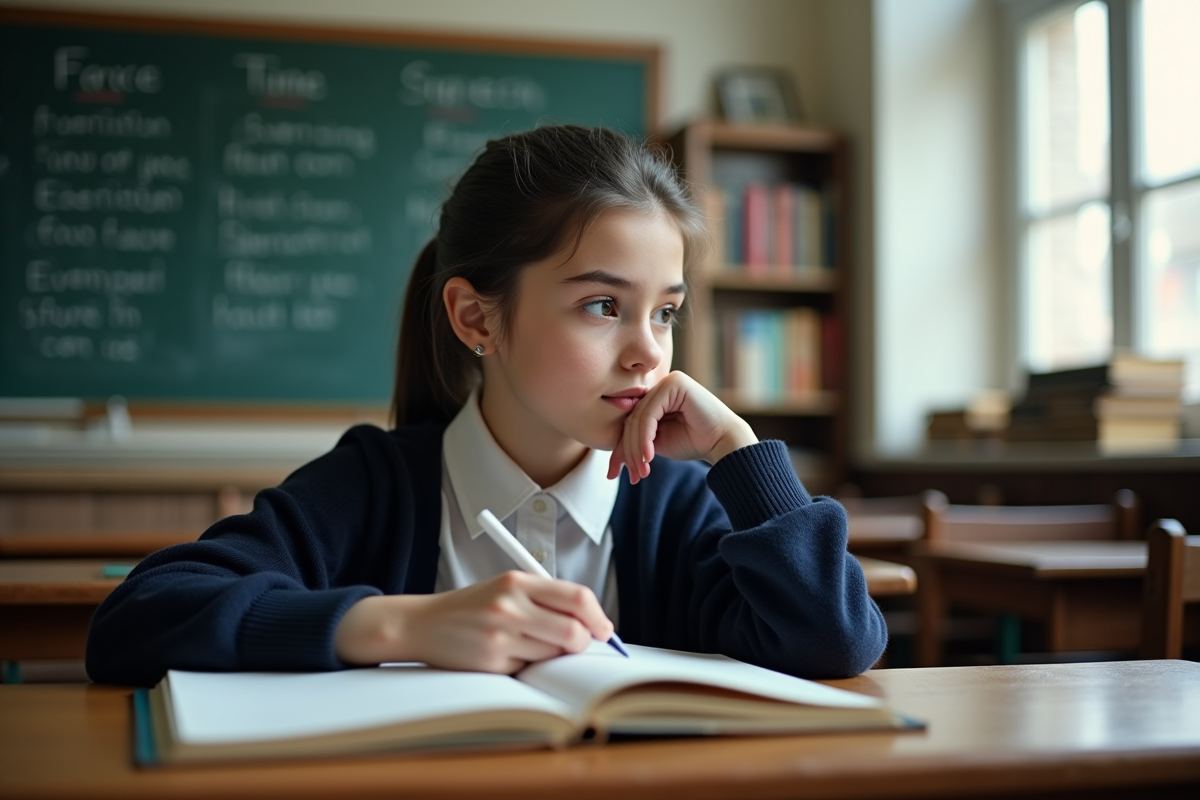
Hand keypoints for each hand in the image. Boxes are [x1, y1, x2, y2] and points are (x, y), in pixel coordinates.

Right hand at [334, 571, 613, 672]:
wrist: (423, 623)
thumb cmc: (473, 606)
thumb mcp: (507, 588)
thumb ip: (546, 600)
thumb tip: (592, 625)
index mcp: (518, 581)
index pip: (577, 598)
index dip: (598, 617)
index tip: (604, 630)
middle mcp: (510, 606)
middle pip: (573, 632)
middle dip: (583, 644)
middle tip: (579, 645)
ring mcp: (500, 635)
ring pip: (553, 655)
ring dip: (552, 656)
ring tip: (530, 645)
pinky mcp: (492, 661)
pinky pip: (529, 669)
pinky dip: (528, 666)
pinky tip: (509, 655)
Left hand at [607, 370, 757, 483]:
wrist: (724, 443)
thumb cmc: (693, 442)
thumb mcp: (656, 443)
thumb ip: (635, 440)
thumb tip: (610, 457)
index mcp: (654, 396)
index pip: (629, 421)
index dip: (620, 448)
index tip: (614, 473)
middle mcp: (660, 385)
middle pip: (631, 420)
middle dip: (627, 452)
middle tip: (630, 476)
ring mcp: (668, 381)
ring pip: (638, 418)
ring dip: (636, 449)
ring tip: (641, 471)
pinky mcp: (675, 384)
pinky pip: (649, 414)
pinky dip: (645, 438)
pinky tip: (649, 456)